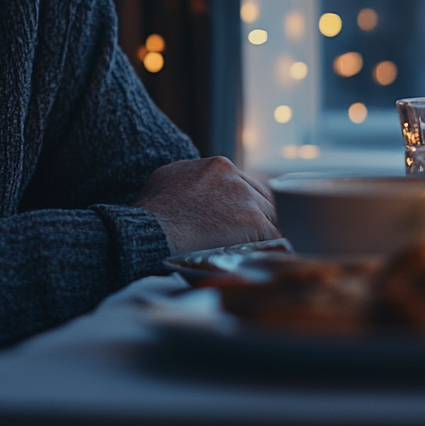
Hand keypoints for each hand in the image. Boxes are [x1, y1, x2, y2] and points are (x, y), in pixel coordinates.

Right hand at [134, 156, 280, 254]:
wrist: (148, 231)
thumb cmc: (149, 214)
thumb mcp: (164, 180)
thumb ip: (186, 179)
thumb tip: (189, 191)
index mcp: (217, 166)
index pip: (246, 185)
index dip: (247, 205)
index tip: (244, 220)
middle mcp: (234, 177)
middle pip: (263, 198)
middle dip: (262, 217)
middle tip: (260, 237)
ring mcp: (245, 198)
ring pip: (272, 216)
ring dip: (269, 233)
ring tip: (268, 250)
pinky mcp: (252, 222)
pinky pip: (276, 236)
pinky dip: (276, 248)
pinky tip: (274, 259)